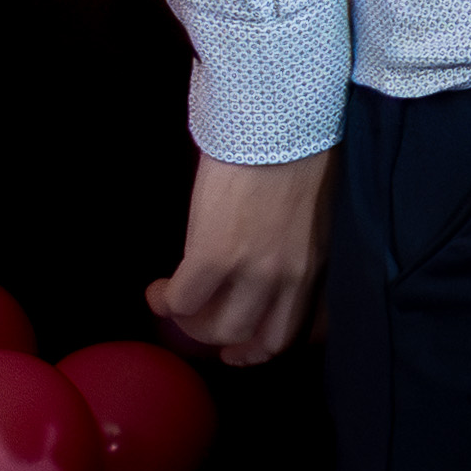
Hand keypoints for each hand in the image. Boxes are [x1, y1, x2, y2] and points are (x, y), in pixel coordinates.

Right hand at [149, 146, 335, 366]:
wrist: (280, 121)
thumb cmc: (299, 150)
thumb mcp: (312, 212)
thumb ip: (296, 246)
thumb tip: (268, 262)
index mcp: (313, 266)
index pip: (288, 332)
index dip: (256, 348)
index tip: (238, 348)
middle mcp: (286, 277)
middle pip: (249, 340)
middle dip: (218, 338)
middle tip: (196, 323)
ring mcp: (249, 270)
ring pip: (214, 329)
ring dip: (188, 323)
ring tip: (174, 302)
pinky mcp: (212, 255)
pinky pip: (181, 301)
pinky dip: (163, 302)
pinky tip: (156, 290)